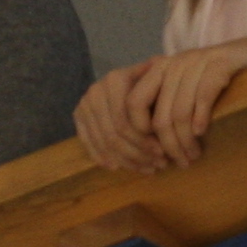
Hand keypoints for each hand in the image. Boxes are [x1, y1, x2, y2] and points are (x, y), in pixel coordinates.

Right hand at [76, 58, 171, 176]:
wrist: (132, 76)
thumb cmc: (153, 84)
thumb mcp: (161, 85)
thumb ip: (162, 103)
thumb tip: (168, 129)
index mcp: (115, 80)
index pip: (126, 123)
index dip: (145, 141)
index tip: (163, 153)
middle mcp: (96, 91)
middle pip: (114, 135)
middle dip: (138, 154)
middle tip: (158, 165)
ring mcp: (84, 104)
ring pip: (104, 142)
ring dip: (126, 160)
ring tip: (147, 169)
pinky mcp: (78, 115)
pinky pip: (88, 142)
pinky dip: (103, 157)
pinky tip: (118, 167)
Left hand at [145, 36, 246, 168]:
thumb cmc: (214, 76)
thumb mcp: (184, 87)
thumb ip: (166, 106)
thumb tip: (149, 147)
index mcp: (158, 70)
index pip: (134, 103)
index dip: (140, 132)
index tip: (155, 152)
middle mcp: (173, 63)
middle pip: (161, 117)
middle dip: (169, 147)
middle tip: (181, 162)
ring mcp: (196, 62)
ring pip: (180, 113)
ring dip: (187, 141)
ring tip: (194, 155)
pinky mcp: (220, 64)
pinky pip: (203, 97)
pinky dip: (201, 119)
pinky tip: (203, 133)